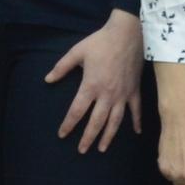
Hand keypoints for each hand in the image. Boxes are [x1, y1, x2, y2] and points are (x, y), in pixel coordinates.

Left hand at [47, 12, 145, 152]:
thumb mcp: (77, 52)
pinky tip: (136, 132)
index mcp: (91, 86)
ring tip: (102, 148)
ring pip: (115, 121)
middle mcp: (107, 94)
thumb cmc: (100, 42)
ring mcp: (123, 94)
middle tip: (82, 150)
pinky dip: (136, 122)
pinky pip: (136, 110)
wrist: (127, 34)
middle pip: (96, 122)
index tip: (62, 134)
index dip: (68, 124)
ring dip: (108, 136)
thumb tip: (47, 79)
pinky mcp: (134, 90)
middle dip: (88, 137)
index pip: (77, 111)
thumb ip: (61, 67)